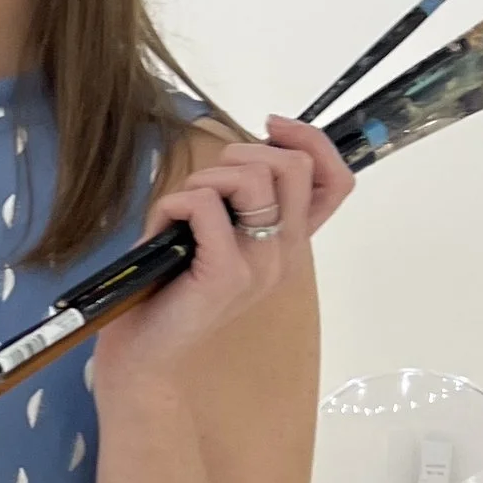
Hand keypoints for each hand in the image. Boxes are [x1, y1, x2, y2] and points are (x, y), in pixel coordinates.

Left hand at [90, 114, 353, 393]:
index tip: (271, 128)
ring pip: (250, 177)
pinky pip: (204, 204)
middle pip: (290, 166)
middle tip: (205, 186)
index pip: (336, 182)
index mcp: (289, 244)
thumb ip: (237, 199)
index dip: (311, 141)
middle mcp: (285, 255)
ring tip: (180, 211)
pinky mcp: (226, 275)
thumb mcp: (213, 233)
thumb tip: (246, 149)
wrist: (146, 354)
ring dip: (204, 178)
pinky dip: (173, 202)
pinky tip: (162, 227)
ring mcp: (260, 266)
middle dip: (238, 156)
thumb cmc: (171, 288)